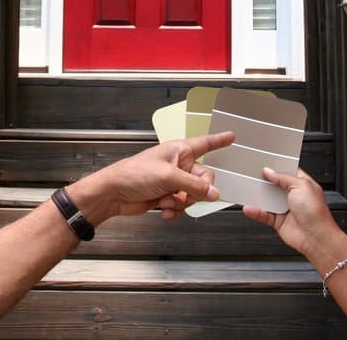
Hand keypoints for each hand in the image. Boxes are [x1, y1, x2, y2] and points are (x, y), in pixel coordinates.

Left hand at [77, 131, 234, 221]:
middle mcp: (178, 164)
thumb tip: (213, 193)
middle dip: (196, 191)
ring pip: (193, 195)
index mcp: (180, 150)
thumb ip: (194, 185)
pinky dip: (175, 210)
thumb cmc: (134, 174)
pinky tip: (164, 210)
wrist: (114, 194)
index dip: (219, 140)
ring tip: (167, 201)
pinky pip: (181, 205)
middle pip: (204, 178)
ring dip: (182, 202)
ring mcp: (172, 181)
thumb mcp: (169, 177)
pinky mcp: (166, 195)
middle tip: (185, 194)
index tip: (232, 136)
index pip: (205, 143)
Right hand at [242, 167, 340, 258]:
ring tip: (248, 190)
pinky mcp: (279, 221)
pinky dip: (256, 212)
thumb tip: (270, 172)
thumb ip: (284, 177)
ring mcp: (286, 209)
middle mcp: (294, 196)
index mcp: (303, 185)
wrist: (315, 237)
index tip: (265, 164)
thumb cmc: (316, 212)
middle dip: (265, 181)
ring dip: (258, 197)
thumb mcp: (301, 185)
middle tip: (253, 176)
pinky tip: (250, 208)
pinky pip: (264, 215)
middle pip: (275, 185)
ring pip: (268, 200)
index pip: (288, 172)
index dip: (277, 168)